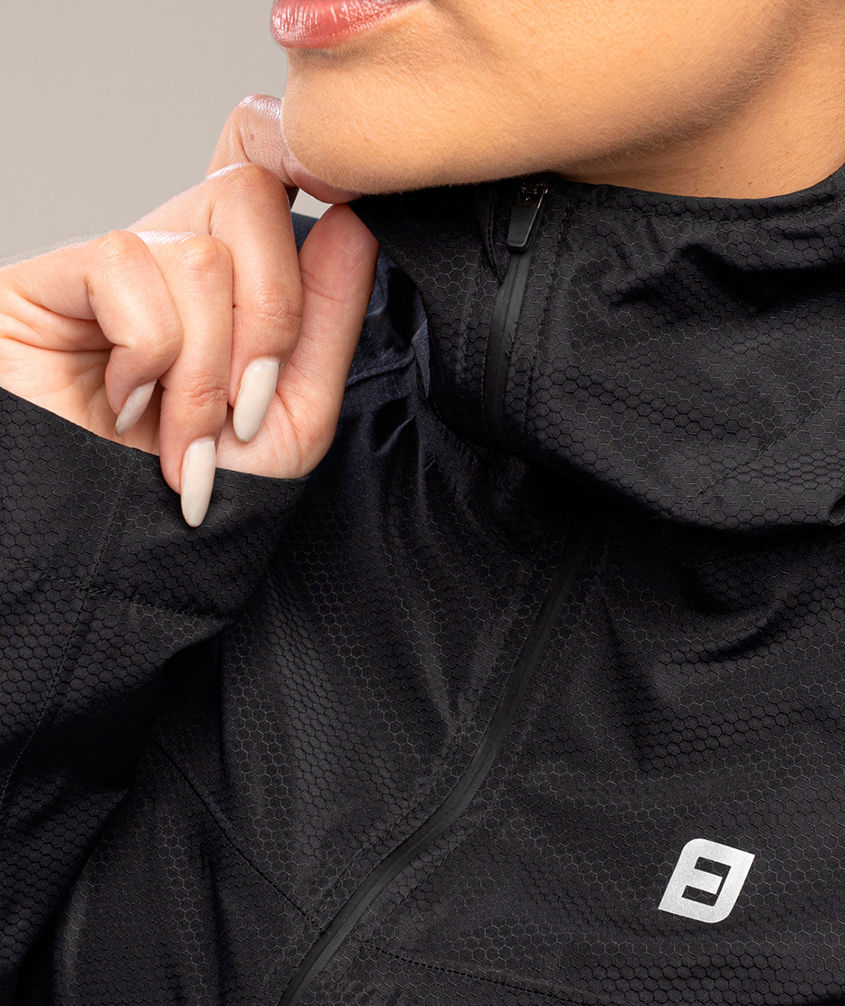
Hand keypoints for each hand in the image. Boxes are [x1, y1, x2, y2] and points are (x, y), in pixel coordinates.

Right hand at [0, 94, 379, 525]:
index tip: (343, 212)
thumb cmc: (206, 493)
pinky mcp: (48, 279)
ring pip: (198, 255)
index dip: (300, 168)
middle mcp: (172, 255)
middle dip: (272, 317)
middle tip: (247, 408)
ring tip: (185, 436)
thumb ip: (329, 319)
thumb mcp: (294, 414)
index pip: (264, 169)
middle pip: (248, 192)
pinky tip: (125, 403)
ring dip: (207, 370)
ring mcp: (111, 266)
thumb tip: (355, 221)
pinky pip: (125, 267)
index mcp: (234, 278)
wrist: (121, 556)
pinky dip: (147, 355)